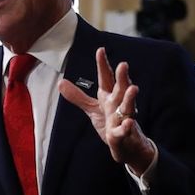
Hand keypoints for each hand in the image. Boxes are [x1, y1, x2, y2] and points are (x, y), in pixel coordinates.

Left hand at [58, 47, 155, 174]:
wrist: (126, 145)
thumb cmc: (111, 123)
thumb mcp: (92, 108)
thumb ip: (78, 96)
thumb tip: (60, 82)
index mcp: (109, 97)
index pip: (106, 78)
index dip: (103, 65)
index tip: (100, 50)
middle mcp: (118, 104)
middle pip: (121, 89)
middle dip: (122, 77)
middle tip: (123, 64)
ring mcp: (123, 118)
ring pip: (128, 107)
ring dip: (130, 98)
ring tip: (133, 88)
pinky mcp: (124, 134)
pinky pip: (126, 130)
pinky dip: (127, 127)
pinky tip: (128, 123)